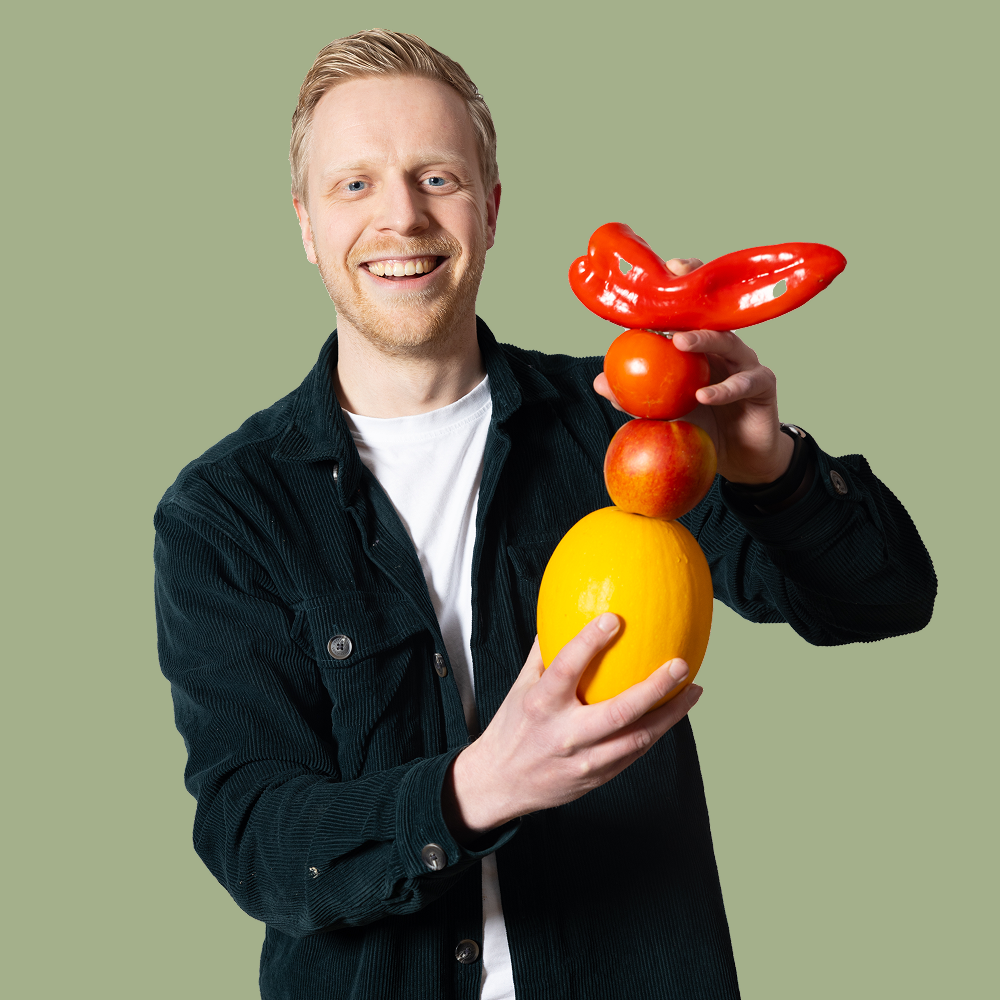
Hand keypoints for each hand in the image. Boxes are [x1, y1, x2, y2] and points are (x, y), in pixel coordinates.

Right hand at [442, 613, 702, 840]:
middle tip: (680, 664)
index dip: (590, 642)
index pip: (566, 667)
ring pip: (636, 738)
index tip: (614, 618)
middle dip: (654, 688)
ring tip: (694, 690)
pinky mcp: (596, 777)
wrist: (500, 784)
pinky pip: (633, 754)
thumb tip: (562, 612)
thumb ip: (544, 654)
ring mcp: (582, 760)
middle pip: (618, 712)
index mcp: (540, 704)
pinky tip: (673, 714)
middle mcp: (563, 734)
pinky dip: (656, 732)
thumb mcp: (520, 687)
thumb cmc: (512, 727)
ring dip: (670, 715)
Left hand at [593, 258, 794, 484]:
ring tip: (679, 343)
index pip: (690, 309)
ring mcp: (746, 362)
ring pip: (728, 342)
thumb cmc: (700, 424)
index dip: (682, 286)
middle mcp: (724, 346)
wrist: (738, 456)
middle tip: (667, 300)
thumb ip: (635, 396)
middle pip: (710, 316)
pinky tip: (704, 396)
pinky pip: (744, 383)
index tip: (664, 269)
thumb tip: (598, 381)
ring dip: (703, 340)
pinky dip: (723, 389)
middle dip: (692, 300)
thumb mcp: (664, 410)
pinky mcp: (764, 384)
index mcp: (700, 345)